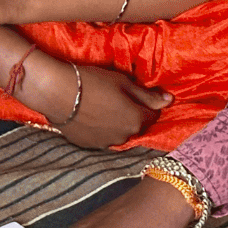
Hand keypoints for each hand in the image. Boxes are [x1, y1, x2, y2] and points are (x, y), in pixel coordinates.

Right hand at [47, 61, 170, 149]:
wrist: (57, 93)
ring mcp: (106, 143)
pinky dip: (100, 129)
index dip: (147, 103)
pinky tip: (89, 115)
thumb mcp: (123, 82)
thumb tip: (170, 100)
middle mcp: (125, 137)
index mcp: (137, 120)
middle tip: (117, 97)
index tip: (136, 92)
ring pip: (118, 133)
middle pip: (135, 125)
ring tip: (101, 106)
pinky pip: (102, 137)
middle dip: (132, 114)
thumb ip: (148, 95)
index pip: (153, 114)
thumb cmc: (93, 82)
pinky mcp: (89, 145)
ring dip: (115, 123)